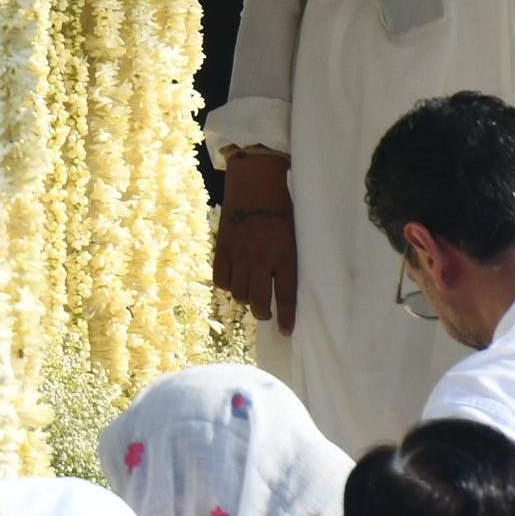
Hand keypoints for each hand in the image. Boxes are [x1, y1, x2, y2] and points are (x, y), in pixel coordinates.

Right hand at [212, 150, 297, 332]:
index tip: (286, 331)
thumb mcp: (293, 235)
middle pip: (259, 300)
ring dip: (246, 299)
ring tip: (251, 295)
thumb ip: (287, 259)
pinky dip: (228, 285)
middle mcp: (261, 259)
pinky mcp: (222, 249)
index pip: (286, 295)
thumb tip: (281, 284)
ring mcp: (239, 255)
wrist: (254, 184)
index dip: (286, 317)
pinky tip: (234, 281)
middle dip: (263, 313)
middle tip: (266, 314)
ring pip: (239, 293)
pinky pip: (222, 279)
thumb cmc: (281, 208)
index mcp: (284, 255)